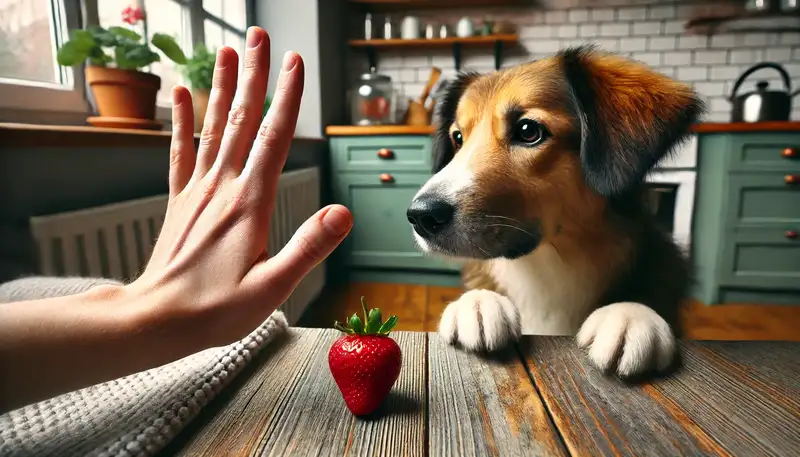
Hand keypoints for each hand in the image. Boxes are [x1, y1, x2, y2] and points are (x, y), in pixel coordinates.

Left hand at [125, 27, 351, 349]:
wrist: (155, 320)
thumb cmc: (215, 310)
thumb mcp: (273, 288)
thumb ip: (308, 247)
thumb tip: (343, 213)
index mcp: (250, 203)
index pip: (275, 138)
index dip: (288, 98)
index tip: (294, 63)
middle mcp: (223, 187)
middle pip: (243, 120)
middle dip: (253, 75)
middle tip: (258, 36)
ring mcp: (198, 192)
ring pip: (214, 127)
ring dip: (223, 87)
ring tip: (227, 50)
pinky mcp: (181, 202)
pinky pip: (180, 152)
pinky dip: (181, 121)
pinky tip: (180, 95)